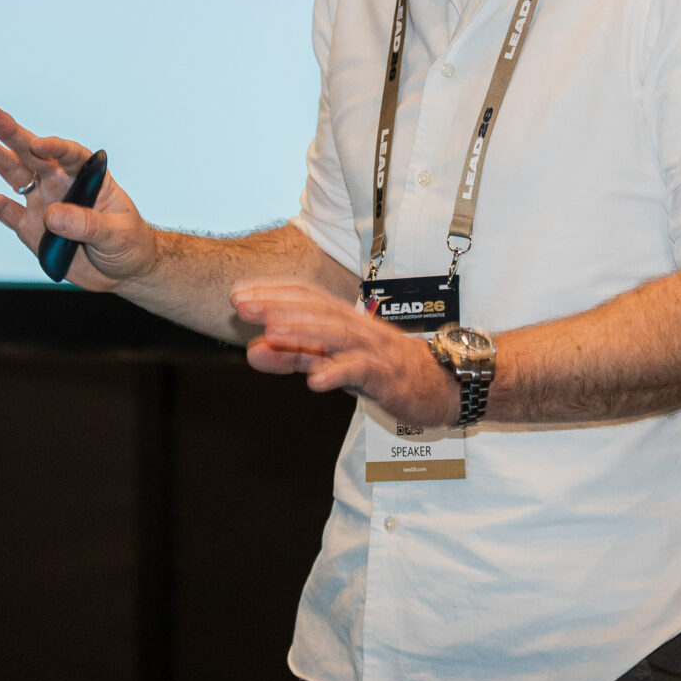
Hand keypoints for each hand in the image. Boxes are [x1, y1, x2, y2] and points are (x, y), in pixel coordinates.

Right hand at [0, 103, 156, 290]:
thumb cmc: (127, 242)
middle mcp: (60, 182)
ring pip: (12, 172)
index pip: (70, 154)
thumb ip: (87, 223)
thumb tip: (51, 214)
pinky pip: (3, 211)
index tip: (38, 145)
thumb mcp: (117, 232)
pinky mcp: (28, 225)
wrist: (119, 270)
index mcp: (87, 176)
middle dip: (10, 131)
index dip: (54, 148)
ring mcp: (41, 201)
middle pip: (32, 152)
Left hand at [229, 282, 457, 427]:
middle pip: (316, 310)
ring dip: (302, 333)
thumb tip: (251, 351)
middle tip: (243, 305)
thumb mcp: (333, 362)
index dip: (272, 294)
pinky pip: (362, 371)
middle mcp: (357, 328)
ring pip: (336, 335)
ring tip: (272, 333)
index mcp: (344, 320)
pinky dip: (337, 373)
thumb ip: (293, 356)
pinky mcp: (388, 376)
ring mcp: (374, 350)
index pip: (305, 297)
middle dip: (277, 306)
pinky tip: (314, 381)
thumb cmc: (386, 371)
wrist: (444, 386)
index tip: (237, 295)